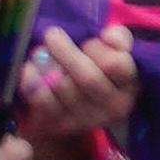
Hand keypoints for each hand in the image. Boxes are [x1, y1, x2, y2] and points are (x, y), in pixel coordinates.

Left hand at [15, 24, 138, 159]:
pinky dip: (32, 80)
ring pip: (62, 87)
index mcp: (129, 87)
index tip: (89, 41)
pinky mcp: (61, 124)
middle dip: (65, 52)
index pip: (115, 65)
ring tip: (41, 52)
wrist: (81, 110)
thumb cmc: (100, 70)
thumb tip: (108, 35)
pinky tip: (31, 68)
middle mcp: (112, 107)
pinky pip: (42, 100)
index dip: (98, 48)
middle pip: (87, 78)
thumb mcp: (117, 53)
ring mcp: (86, 119)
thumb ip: (119, 38)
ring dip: (46, 64)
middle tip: (52, 34)